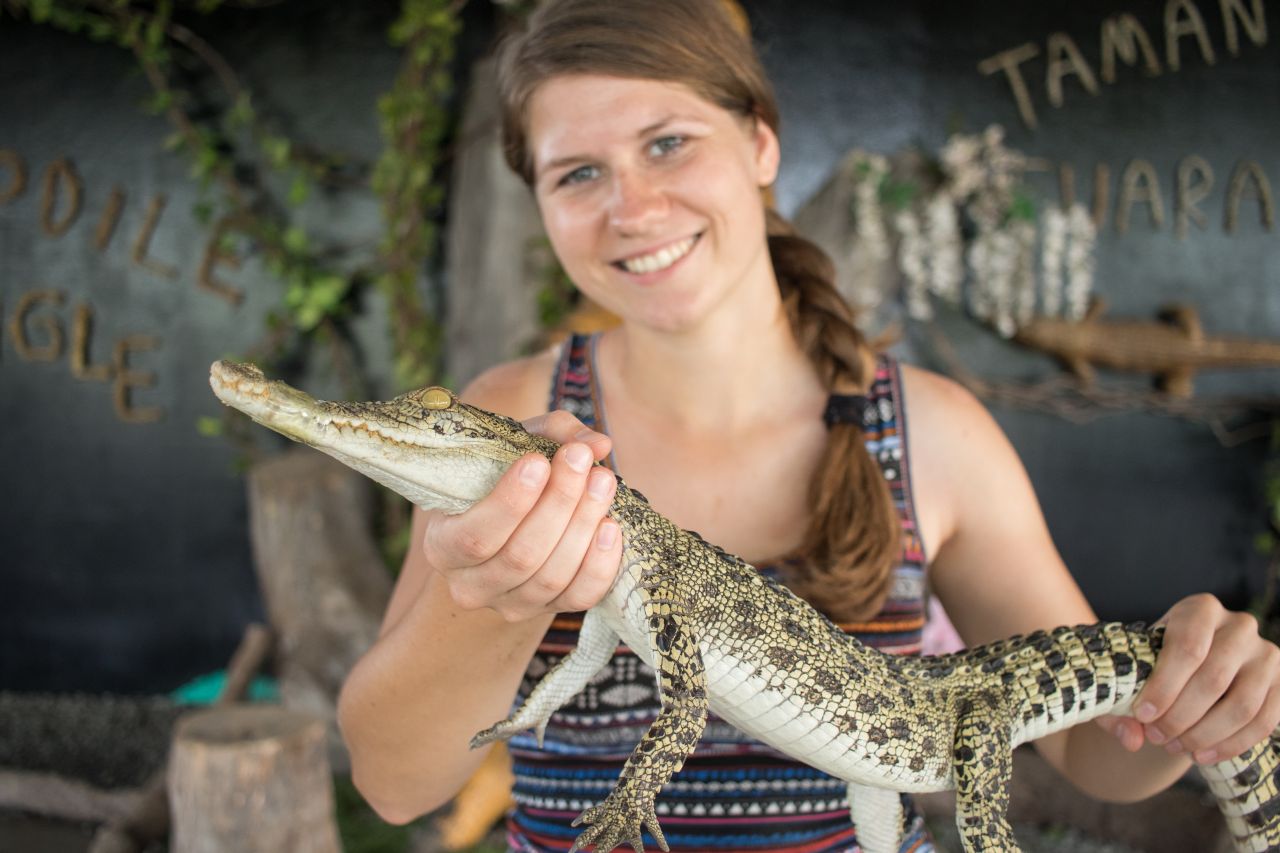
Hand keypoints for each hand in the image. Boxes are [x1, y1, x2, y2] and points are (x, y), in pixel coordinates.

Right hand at [422, 410, 622, 621]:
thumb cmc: (504, 479)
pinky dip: (600, 563)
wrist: (508, 529)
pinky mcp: (549, 611)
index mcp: (443, 546)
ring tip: (603, 481)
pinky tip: (610, 526)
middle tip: (582, 459)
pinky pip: (580, 596)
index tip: (538, 462)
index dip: (510, 502)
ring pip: (552, 576)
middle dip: (558, 503)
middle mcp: (471, 585)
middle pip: (521, 556)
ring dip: (583, 524)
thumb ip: (551, 434)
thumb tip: (597, 443)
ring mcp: (511, 604)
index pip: (475, 537)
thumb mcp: (512, 449)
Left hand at [1096, 593, 1279, 763]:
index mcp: (1199, 609)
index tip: (1142, 715)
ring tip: (1175, 747)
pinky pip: (1263, 721)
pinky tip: (1202, 755)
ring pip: (1242, 705)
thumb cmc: (1156, 665)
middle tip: (1156, 737)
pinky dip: (1231, 744)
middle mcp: (1239, 626)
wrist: (1193, 666)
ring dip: (1205, 734)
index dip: (1164, 686)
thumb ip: (1122, 704)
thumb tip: (1130, 738)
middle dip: (1181, 716)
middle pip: (1213, 679)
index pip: (1186, 648)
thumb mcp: (1134, 672)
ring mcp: (1267, 655)